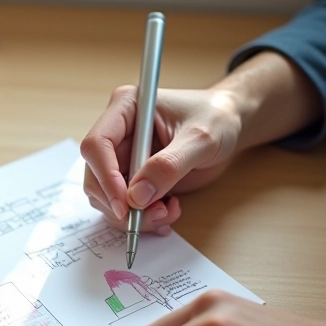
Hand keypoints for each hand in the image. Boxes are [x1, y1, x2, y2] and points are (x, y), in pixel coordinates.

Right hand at [80, 87, 243, 232]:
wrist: (229, 126)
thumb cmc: (216, 119)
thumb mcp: (201, 139)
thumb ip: (169, 165)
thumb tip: (137, 196)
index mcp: (125, 108)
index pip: (97, 144)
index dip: (105, 176)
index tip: (125, 203)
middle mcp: (118, 133)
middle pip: (96, 176)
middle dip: (120, 204)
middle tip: (154, 216)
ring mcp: (123, 157)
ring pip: (107, 197)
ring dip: (134, 215)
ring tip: (168, 212)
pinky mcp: (133, 178)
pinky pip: (125, 206)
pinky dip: (143, 218)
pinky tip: (168, 212)